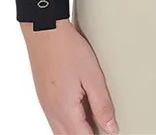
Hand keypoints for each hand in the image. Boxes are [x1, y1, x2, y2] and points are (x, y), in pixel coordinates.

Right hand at [20, 19, 118, 133]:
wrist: (44, 31)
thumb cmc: (67, 49)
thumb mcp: (92, 76)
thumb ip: (102, 105)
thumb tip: (111, 128)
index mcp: (65, 110)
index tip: (110, 131)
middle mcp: (52, 112)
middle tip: (101, 127)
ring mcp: (46, 105)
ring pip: (60, 131)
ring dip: (76, 130)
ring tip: (93, 119)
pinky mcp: (44, 96)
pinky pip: (55, 119)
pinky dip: (68, 121)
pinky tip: (79, 109)